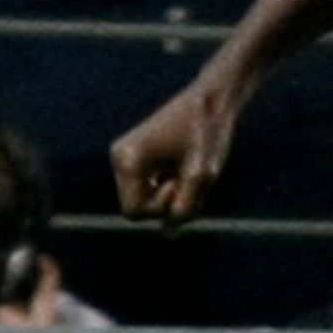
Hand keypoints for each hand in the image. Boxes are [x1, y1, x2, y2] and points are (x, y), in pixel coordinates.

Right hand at [110, 79, 242, 230]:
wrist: (213, 99)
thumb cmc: (208, 135)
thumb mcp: (201, 178)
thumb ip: (184, 210)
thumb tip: (167, 233)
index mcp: (129, 160)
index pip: (134, 213)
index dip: (162, 208)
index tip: (181, 183)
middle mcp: (120, 157)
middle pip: (135, 208)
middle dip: (166, 202)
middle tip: (190, 177)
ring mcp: (125, 155)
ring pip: (143, 199)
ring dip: (171, 195)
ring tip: (190, 171)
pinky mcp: (135, 155)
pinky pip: (147, 188)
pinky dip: (168, 187)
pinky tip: (184, 168)